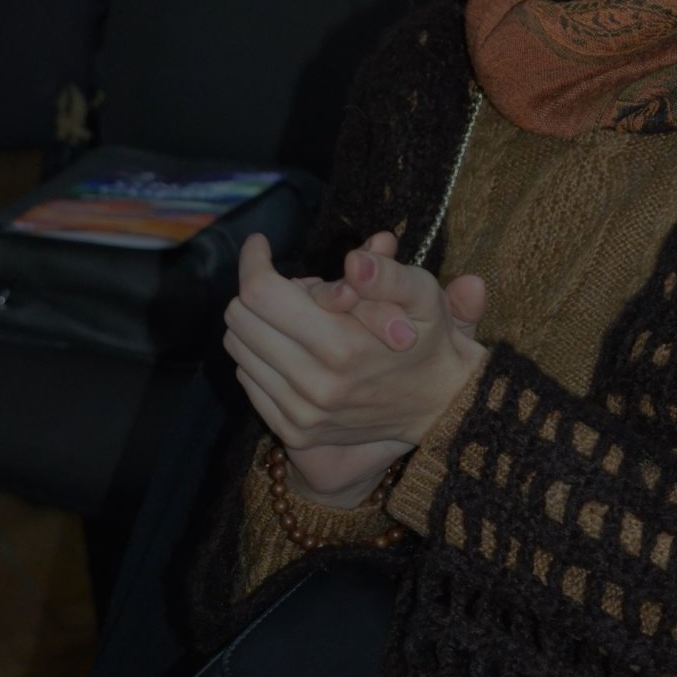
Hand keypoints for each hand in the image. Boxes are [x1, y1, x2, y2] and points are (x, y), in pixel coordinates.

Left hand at [224, 234, 486, 504]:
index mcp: (342, 346)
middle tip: (298, 289)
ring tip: (300, 320)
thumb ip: (388, 275)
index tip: (261, 244)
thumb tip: (355, 263)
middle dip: (260, 290)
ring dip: (260, 323)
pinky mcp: (294, 431)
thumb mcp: (422, 294)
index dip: (254, 260)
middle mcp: (314, 385)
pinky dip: (262, 355)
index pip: (260, 293)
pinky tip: (295, 349)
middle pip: (240, 318)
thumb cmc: (427, 337)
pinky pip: (247, 380)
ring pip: (238, 347)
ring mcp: (301, 414)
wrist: (439, 403)